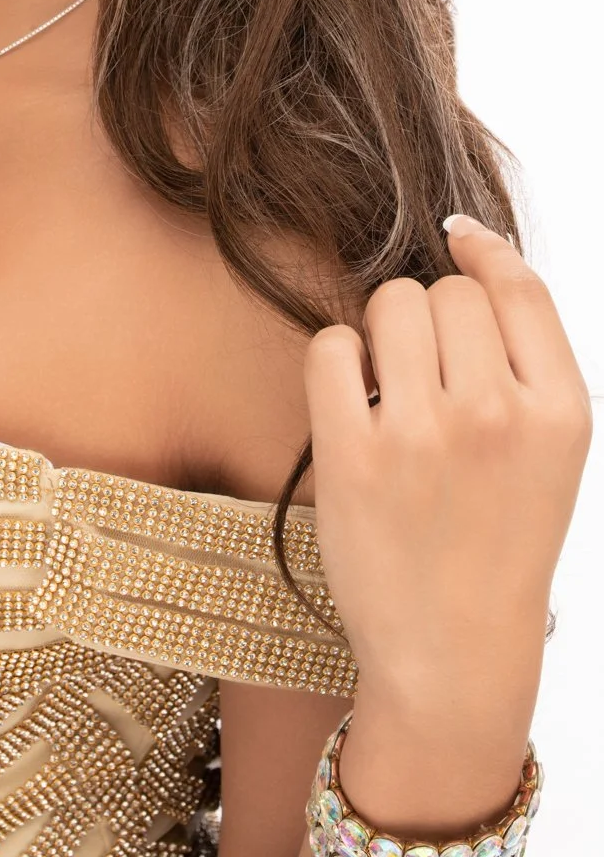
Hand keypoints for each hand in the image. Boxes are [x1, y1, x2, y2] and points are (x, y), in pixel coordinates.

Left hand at [303, 215, 592, 722]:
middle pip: (445, 291)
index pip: (519, 286)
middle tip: (427, 377)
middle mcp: (498, 417)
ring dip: (382, 334)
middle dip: (429, 316)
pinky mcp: (353, 456)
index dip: (482, 252)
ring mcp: (423, 435)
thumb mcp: (551, 451)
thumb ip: (524, 354)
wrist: (454, 653)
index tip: (459, 241)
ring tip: (393, 392)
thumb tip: (470, 238)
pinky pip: (332, 345)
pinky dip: (337, 363)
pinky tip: (355, 404)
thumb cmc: (499, 537)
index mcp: (560, 414)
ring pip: (389, 304)